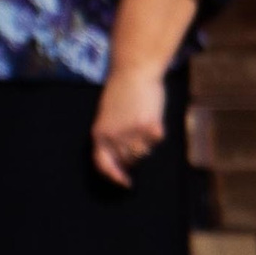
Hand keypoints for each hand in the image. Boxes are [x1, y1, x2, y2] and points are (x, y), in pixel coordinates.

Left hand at [92, 64, 168, 182]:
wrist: (134, 72)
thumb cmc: (120, 92)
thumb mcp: (106, 116)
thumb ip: (110, 136)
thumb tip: (122, 161)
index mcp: (99, 134)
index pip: (103, 163)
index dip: (114, 175)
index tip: (125, 182)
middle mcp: (115, 137)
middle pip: (127, 160)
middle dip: (132, 156)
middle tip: (137, 139)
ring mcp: (134, 133)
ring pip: (143, 153)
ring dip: (144, 146)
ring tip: (142, 124)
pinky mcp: (151, 127)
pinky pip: (156, 141)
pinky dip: (155, 134)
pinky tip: (151, 117)